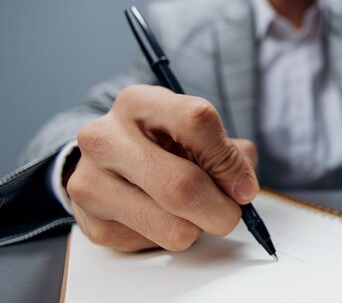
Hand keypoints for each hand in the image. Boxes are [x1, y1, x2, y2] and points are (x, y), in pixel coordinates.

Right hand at [66, 85, 259, 251]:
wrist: (106, 162)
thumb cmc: (162, 143)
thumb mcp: (196, 132)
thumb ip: (229, 154)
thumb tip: (242, 188)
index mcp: (139, 103)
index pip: (197, 121)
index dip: (229, 160)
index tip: (243, 184)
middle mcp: (107, 137)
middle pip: (182, 185)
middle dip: (221, 209)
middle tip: (231, 212)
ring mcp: (92, 181)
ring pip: (173, 227)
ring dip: (199, 228)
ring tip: (194, 212)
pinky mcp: (93, 223)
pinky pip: (155, 245)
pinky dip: (173, 236)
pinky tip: (162, 216)